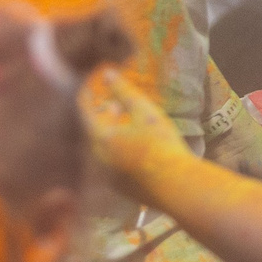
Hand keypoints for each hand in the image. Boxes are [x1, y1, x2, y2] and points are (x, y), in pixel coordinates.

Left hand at [79, 67, 195, 200]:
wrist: (176, 186)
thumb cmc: (162, 146)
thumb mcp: (146, 113)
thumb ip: (124, 92)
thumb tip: (106, 73)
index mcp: (101, 138)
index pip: (85, 112)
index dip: (87, 96)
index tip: (90, 86)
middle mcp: (98, 159)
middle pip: (94, 133)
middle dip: (103, 118)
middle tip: (113, 106)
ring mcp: (108, 176)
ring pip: (103, 150)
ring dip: (111, 135)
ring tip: (125, 126)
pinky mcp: (121, 188)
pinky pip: (113, 165)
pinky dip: (118, 152)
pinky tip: (135, 150)